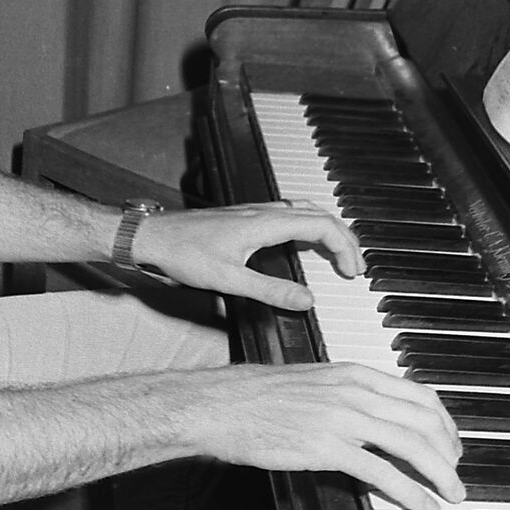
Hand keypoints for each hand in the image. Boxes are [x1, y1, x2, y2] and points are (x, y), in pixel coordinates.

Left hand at [134, 200, 361, 309]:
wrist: (152, 236)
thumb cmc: (184, 254)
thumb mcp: (229, 280)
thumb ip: (270, 290)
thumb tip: (307, 300)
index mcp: (265, 223)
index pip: (321, 225)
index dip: (344, 247)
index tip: (352, 272)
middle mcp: (264, 211)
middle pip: (320, 213)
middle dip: (345, 237)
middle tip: (357, 266)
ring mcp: (255, 210)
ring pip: (306, 209)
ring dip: (329, 228)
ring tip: (341, 252)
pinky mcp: (246, 215)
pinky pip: (290, 212)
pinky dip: (310, 224)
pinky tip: (306, 241)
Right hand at [169, 360, 464, 509]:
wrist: (222, 404)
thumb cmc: (258, 396)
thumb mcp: (314, 382)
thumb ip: (348, 395)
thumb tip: (375, 415)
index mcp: (354, 372)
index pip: (418, 394)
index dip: (444, 422)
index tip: (452, 443)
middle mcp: (355, 391)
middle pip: (423, 420)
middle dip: (449, 450)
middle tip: (457, 473)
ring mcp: (342, 418)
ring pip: (411, 444)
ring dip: (440, 472)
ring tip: (452, 493)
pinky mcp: (327, 447)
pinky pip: (381, 471)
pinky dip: (410, 491)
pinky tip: (422, 505)